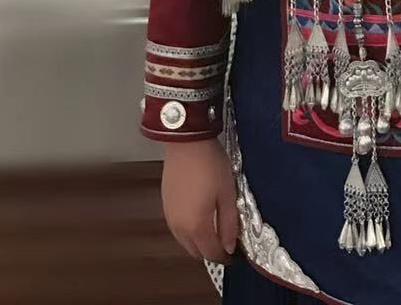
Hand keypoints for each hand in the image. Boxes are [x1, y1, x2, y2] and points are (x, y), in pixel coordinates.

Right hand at [161, 137, 239, 263]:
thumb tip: (230, 246)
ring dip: (199, 242)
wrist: (186, 142)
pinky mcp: (165, 205)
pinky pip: (178, 229)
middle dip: (211, 251)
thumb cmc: (210, 166)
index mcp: (197, 226)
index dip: (225, 257)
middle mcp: (179, 227)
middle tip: (226, 241)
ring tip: (214, 229)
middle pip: (196, 252)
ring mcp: (169, 217)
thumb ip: (229, 223)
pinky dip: (189, 230)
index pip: (212, 254)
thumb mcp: (228, 193)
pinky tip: (199, 217)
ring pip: (185, 242)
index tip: (236, 254)